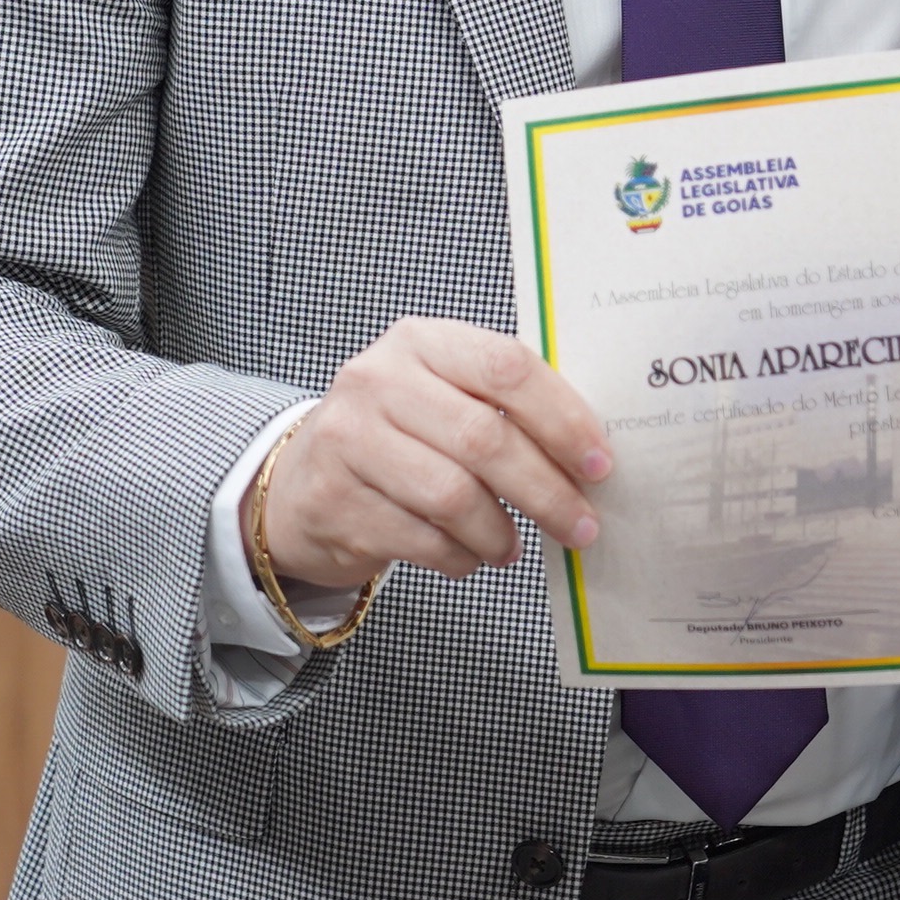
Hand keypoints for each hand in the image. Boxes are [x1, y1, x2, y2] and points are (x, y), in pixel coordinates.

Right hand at [247, 316, 612, 590]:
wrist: (301, 481)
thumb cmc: (397, 435)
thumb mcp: (443, 394)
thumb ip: (504, 405)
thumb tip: (588, 452)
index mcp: (421, 342)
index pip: (506, 368)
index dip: (562, 419)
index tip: (598, 463)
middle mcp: (378, 381)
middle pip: (484, 439)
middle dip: (546, 491)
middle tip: (581, 525)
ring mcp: (349, 441)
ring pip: (453, 497)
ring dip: (500, 533)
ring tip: (512, 547)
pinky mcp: (335, 501)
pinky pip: (422, 540)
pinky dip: (460, 557)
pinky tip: (469, 555)